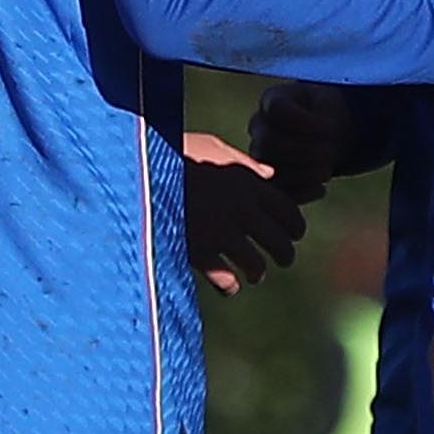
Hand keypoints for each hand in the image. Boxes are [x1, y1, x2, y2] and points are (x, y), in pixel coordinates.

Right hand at [181, 131, 304, 292]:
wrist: (138, 170)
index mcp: (246, 182)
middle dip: (285, 254)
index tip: (293, 233)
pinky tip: (229, 284)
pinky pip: (228, 281)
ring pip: (257, 266)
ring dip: (258, 272)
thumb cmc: (173, 155)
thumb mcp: (210, 148)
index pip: (289, 211)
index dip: (295, 226)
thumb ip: (242, 163)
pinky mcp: (200, 253)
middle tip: (282, 258)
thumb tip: (269, 174)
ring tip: (255, 274)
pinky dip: (230, 286)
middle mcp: (240, 209)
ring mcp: (221, 233)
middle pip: (280, 243)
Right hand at [247, 83, 350, 199]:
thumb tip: (327, 130)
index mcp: (273, 99)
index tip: (329, 127)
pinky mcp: (266, 179)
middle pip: (268, 141)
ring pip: (269, 167)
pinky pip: (276, 191)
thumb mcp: (331, 104)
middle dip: (304, 150)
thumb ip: (325, 112)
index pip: (277, 109)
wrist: (327, 136)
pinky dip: (300, 193)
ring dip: (302, 174)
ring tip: (326, 172)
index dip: (303, 121)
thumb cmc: (328, 115)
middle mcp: (259, 126)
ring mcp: (258, 153)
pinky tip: (322, 190)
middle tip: (330, 153)